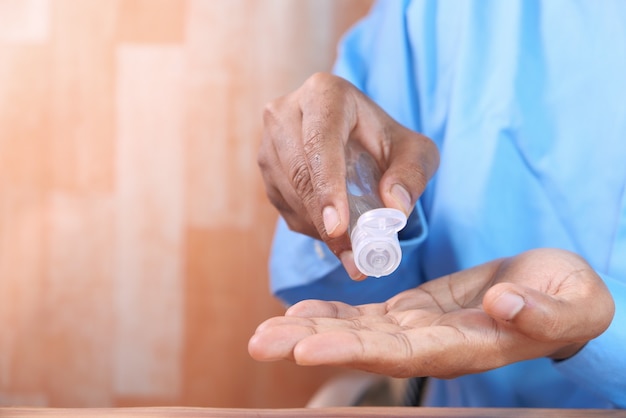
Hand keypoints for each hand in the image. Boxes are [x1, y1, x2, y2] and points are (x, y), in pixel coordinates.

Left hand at [248, 248, 614, 377]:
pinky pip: (365, 315)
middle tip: (260, 343)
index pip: (404, 355)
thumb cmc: (568, 297)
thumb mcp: (573, 302)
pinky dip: (331, 313)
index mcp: (467, 347)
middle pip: (366, 349)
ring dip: (309, 330)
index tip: (308, 348)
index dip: (356, 351)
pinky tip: (298, 312)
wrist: (553, 289)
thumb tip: (505, 307)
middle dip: (312, 345)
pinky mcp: (412, 313)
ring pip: (357, 332)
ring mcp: (418, 330)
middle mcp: (433, 346)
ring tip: (264, 333)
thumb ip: (543, 312)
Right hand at [257, 72, 438, 278]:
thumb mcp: (415, 153)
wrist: (357, 138)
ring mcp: (269, 139)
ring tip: (350, 251)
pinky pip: (282, 203)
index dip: (327, 186)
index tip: (338, 226)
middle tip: (351, 256)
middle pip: (298, 171)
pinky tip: (333, 227)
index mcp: (324, 93)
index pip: (320, 141)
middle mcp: (287, 110)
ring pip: (287, 192)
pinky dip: (308, 224)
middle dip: (324, 220)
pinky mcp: (266, 166)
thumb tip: (395, 208)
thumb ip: (412, 175)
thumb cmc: (387, 142)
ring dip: (317, 227)